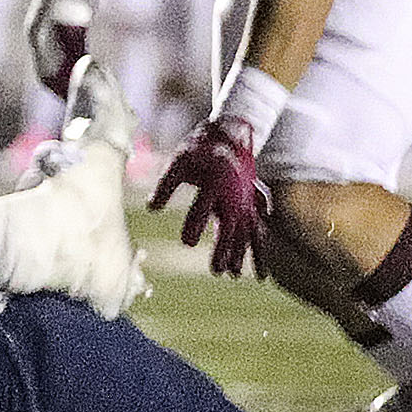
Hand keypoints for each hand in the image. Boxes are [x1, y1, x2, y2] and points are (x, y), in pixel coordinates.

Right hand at [25, 0, 92, 96]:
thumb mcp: (77, 17)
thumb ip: (76, 42)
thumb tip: (82, 69)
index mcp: (38, 38)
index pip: (45, 76)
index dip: (61, 93)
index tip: (79, 104)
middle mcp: (38, 37)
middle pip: (49, 73)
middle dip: (66, 88)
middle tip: (89, 101)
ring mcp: (46, 31)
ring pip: (58, 62)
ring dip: (72, 76)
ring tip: (93, 87)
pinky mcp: (57, 25)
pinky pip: (65, 50)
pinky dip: (77, 61)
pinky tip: (94, 66)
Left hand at [150, 115, 268, 277]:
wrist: (231, 133)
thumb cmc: (200, 149)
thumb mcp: (179, 161)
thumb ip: (165, 185)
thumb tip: (151, 208)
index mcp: (215, 181)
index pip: (202, 206)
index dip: (194, 224)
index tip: (185, 244)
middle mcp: (234, 194)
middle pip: (230, 226)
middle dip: (224, 250)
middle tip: (216, 272)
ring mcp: (246, 201)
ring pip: (249, 232)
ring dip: (245, 255)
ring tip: (238, 277)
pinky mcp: (252, 205)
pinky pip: (258, 231)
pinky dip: (259, 250)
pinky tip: (260, 271)